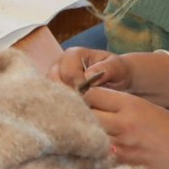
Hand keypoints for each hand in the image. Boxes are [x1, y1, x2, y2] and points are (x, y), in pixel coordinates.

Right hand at [53, 48, 168, 104]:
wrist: (117, 81)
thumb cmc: (118, 71)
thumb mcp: (118, 67)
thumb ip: (107, 69)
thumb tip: (88, 76)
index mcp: (73, 54)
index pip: (67, 71)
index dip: (77, 84)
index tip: (90, 93)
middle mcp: (60, 65)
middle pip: (53, 80)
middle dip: (69, 93)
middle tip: (84, 104)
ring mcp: (55, 79)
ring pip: (50, 92)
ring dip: (64, 102)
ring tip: (81, 109)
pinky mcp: (56, 92)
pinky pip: (53, 101)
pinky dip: (63, 108)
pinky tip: (75, 114)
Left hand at [83, 86, 168, 168]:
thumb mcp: (147, 109)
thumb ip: (120, 107)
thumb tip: (92, 107)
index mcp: (130, 104)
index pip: (90, 93)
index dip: (80, 97)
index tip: (76, 102)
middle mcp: (123, 123)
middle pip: (84, 114)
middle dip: (76, 117)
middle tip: (71, 121)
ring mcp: (123, 146)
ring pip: (88, 138)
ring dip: (83, 139)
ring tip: (78, 139)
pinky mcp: (125, 166)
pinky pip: (99, 159)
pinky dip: (93, 157)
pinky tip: (91, 157)